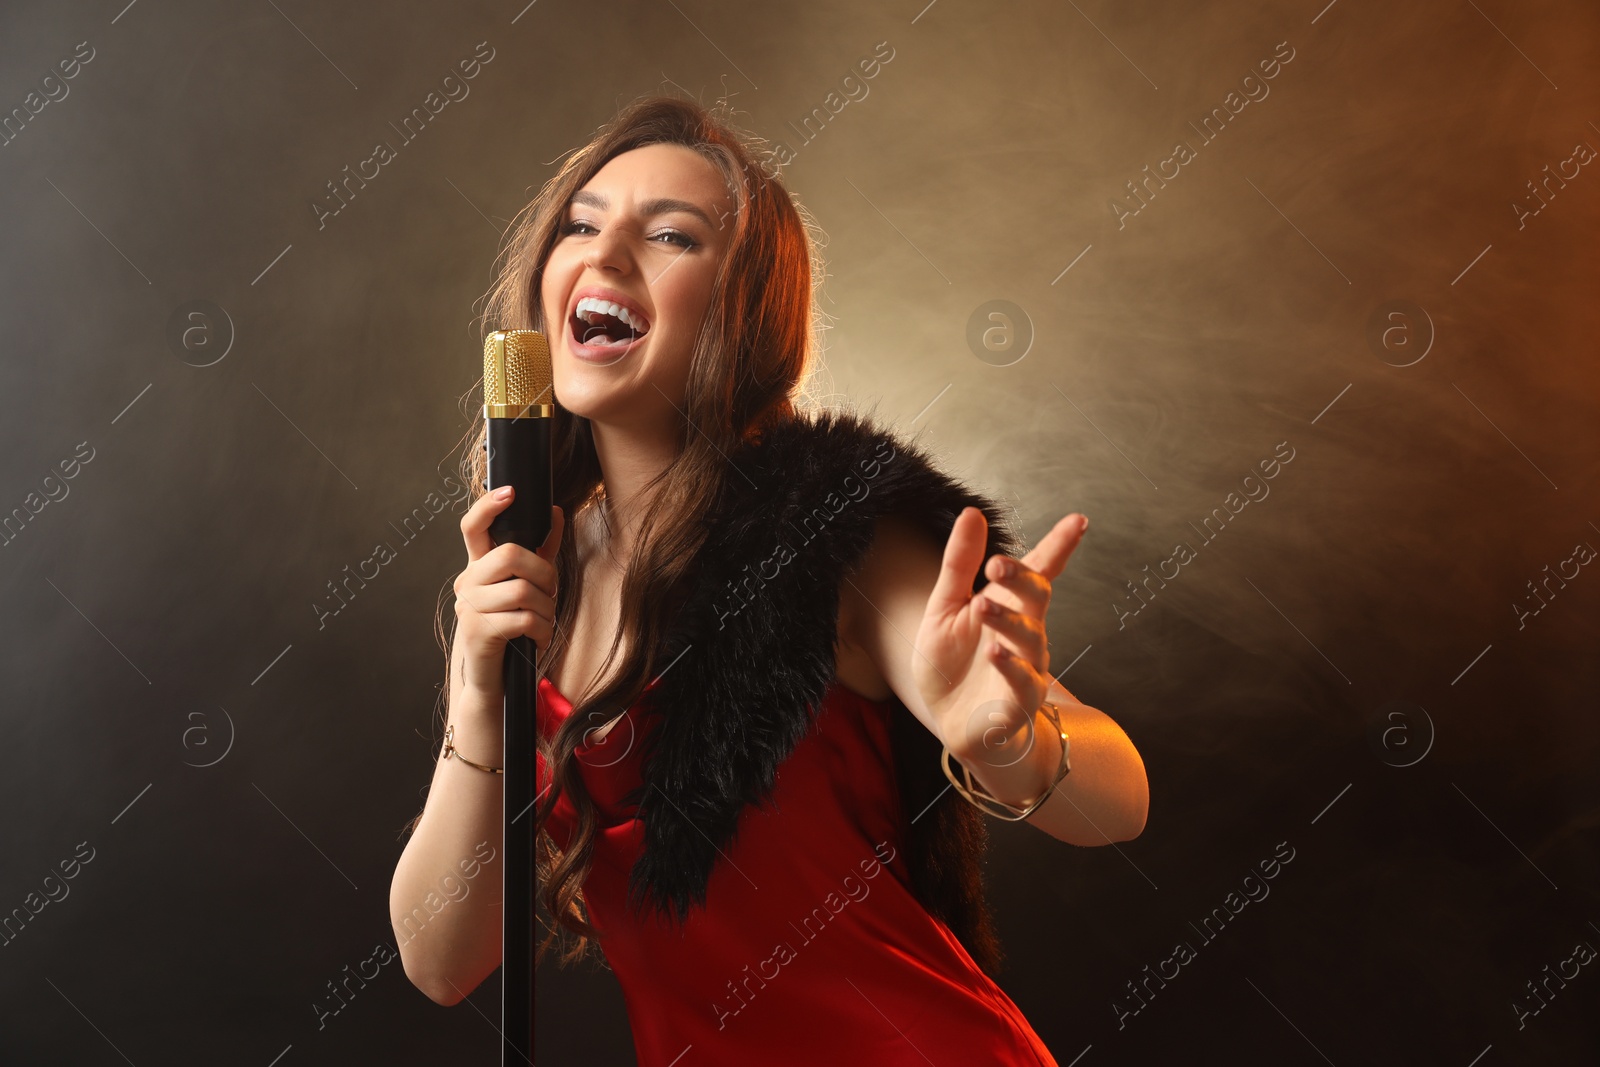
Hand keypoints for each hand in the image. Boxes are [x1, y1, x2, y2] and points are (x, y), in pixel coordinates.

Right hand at [453, 486, 563, 698]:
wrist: (491, 678)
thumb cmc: (510, 628)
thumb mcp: (528, 587)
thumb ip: (540, 551)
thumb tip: (555, 511)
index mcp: (478, 567)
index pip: (473, 527)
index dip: (489, 507)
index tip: (510, 492)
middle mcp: (467, 582)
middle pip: (509, 555)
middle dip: (544, 574)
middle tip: (549, 594)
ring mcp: (469, 607)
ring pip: (522, 590)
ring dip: (546, 609)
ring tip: (544, 622)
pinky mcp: (478, 632)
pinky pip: (524, 620)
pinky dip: (542, 631)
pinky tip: (539, 640)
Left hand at [914, 508, 1086, 768]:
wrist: (949, 720)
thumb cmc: (951, 662)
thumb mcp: (944, 607)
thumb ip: (958, 564)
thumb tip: (973, 513)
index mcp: (1007, 604)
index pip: (1038, 571)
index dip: (1058, 546)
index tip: (1077, 522)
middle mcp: (1024, 632)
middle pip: (1036, 598)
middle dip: (1022, 579)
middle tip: (997, 565)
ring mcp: (1026, 666)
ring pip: (1030, 639)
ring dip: (1008, 622)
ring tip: (983, 607)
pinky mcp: (1018, 702)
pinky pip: (1023, 682)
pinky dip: (1011, 668)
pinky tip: (995, 653)